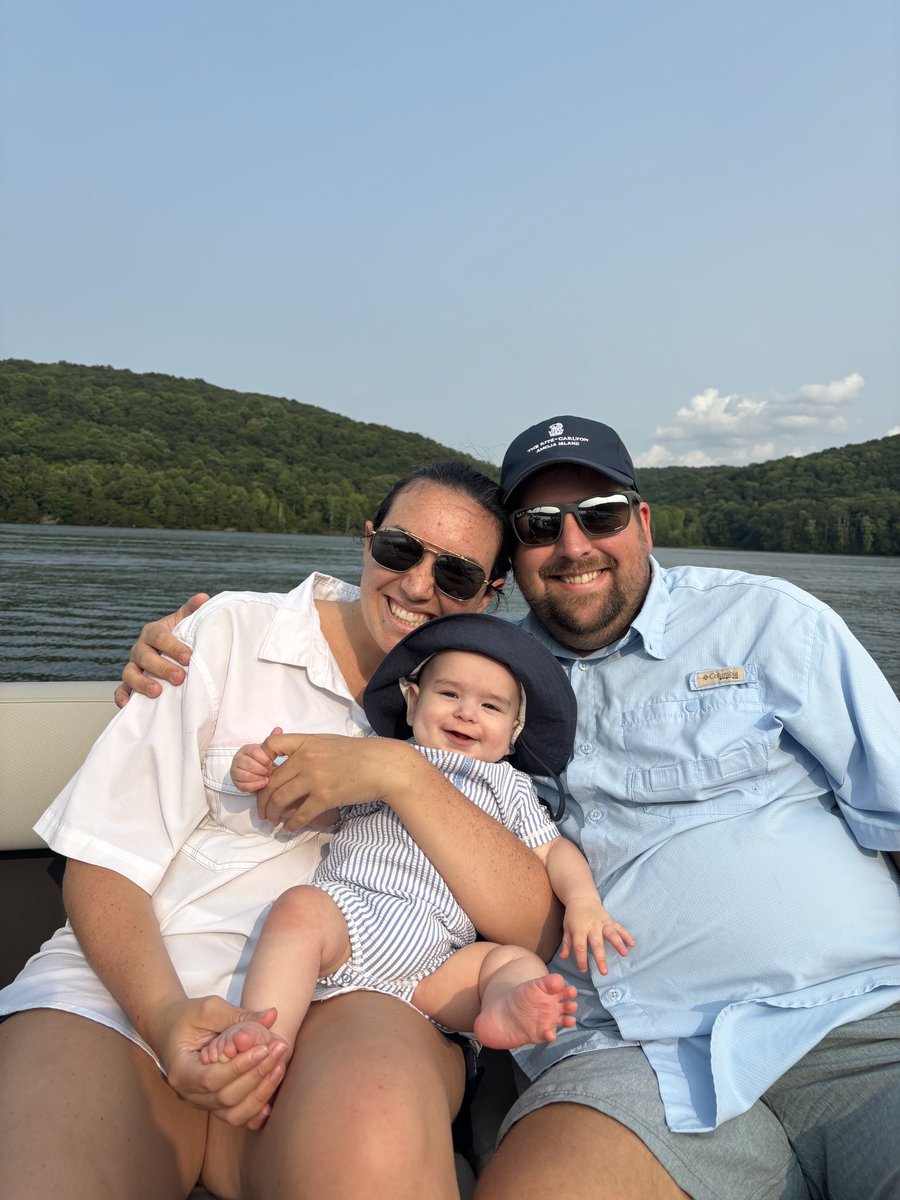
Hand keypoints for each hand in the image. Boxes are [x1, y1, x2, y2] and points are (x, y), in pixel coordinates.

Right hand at [114, 593, 209, 707]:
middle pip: (144, 656)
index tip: (189, 657)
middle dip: (162, 668)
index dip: (173, 647)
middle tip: (179, 677)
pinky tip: (128, 704)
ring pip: (130, 673)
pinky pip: (121, 690)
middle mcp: (140, 648)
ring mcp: (133, 666)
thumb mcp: (185, 622)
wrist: (170, 653)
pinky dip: (122, 697)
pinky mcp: (129, 683)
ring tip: (157, 692)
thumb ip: (192, 611)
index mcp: (153, 632)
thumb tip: (203, 598)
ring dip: (142, 683)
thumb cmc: (178, 638)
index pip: (159, 637)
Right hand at [155, 995, 288, 1128]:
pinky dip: (254, 1113)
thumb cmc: (187, 1016)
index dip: (240, 1067)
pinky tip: (271, 1102)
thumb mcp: (209, 1009)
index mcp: (181, 1071)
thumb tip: (272, 1015)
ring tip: (280, 1065)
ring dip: (261, 1093)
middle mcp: (189, 1094)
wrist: (169, 1029)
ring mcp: (201, 1103)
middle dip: (257, 1075)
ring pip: (233, 1113)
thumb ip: (238, 1015)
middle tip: (279, 1048)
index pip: (212, 1079)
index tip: (264, 1048)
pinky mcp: (213, 1104)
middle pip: (226, 1098)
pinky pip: (235, 1117)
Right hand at [231, 730, 280, 792]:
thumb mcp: (267, 749)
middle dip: (261, 769)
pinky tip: (263, 783)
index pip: (253, 751)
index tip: (271, 762)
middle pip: (248, 764)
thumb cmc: (262, 760)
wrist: (258, 772)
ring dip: (258, 777)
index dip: (263, 758)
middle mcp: (238, 759)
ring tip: (267, 778)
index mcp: (246, 749)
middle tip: (270, 771)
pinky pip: (243, 785)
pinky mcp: (236, 782)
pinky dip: (254, 785)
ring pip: (245, 775)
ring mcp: (235, 771)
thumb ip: (272, 740)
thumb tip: (278, 729)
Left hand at [255, 732, 410, 830]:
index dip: (259, 762)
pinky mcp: (325, 796)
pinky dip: (291, 824)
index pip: (270, 746)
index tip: (259, 778)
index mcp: (306, 742)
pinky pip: (300, 814)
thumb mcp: (328, 742)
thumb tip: (286, 760)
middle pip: (271, 781)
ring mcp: (314, 778)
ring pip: (280, 799)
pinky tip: (289, 828)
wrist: (382, 765)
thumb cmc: (358, 754)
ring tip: (272, 821)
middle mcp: (306, 758)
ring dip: (272, 814)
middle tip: (262, 811)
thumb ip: (306, 748)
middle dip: (262, 800)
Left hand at [559, 897, 635, 975]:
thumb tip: (563, 958)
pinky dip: (626, 935)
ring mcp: (602, 923)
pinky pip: (619, 928)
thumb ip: (566, 944)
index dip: (581, 959)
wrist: (582, 898)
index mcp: (579, 929)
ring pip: (611, 934)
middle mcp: (592, 926)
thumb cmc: (573, 916)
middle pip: (597, 943)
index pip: (580, 947)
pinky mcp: (609, 920)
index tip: (583, 970)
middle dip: (601, 958)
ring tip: (624, 954)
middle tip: (604, 972)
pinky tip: (632, 944)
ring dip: (618, 944)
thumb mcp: (566, 928)